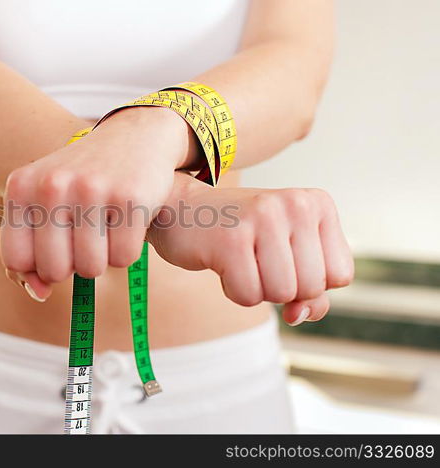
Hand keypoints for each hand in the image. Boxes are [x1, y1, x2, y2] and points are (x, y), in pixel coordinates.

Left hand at [0, 107, 195, 300]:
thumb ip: (28, 254)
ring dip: (101, 259)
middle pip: (55, 270)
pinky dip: (127, 249)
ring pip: (91, 268)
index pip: (16, 259)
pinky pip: (123, 258)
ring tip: (105, 227)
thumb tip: (38, 295)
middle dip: (72, 265)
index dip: (38, 266)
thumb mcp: (42, 204)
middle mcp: (52, 186)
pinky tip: (126, 221)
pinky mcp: (130, 198)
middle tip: (84, 237)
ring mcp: (91, 190)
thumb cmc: (81, 182)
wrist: (133, 136)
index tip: (55, 248)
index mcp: (21, 187)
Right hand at [147, 172, 353, 324]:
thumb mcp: (286, 253)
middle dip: (281, 288)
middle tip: (255, 260)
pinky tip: (221, 262)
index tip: (282, 262)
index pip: (340, 275)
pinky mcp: (231, 239)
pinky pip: (248, 296)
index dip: (310, 283)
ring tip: (239, 260)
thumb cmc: (237, 233)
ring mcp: (263, 218)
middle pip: (311, 288)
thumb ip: (311, 290)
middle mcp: (295, 204)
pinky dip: (233, 291)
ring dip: (256, 289)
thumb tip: (301, 315)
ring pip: (281, 294)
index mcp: (317, 204)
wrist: (180, 209)